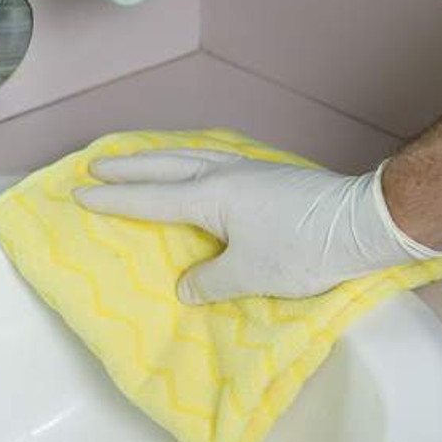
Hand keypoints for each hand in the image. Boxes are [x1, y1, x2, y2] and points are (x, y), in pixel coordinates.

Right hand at [73, 150, 441, 303]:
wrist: (361, 223)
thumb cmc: (303, 250)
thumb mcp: (251, 275)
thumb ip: (211, 281)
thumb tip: (186, 286)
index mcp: (212, 197)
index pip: (151, 201)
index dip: (115, 201)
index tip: (80, 194)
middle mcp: (224, 175)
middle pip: (165, 167)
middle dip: (128, 169)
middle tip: (94, 167)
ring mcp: (249, 169)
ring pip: (189, 155)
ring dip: (157, 157)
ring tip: (136, 158)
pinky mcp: (268, 174)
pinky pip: (213, 157)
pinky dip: (189, 156)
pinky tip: (194, 162)